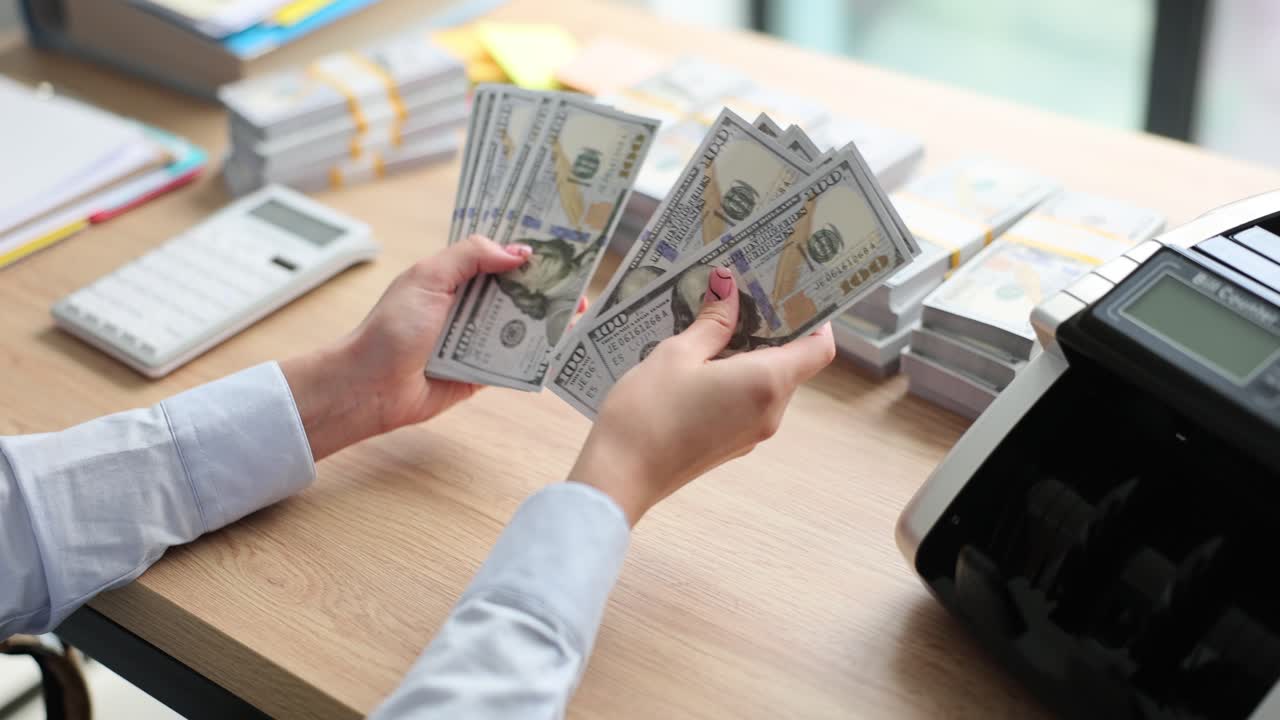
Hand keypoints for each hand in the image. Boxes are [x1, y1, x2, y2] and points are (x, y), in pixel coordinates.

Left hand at [282, 234, 582, 460]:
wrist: (372, 386)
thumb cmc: (391, 328)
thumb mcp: (428, 277)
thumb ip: (470, 257)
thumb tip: (518, 252)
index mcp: (457, 278)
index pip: (500, 258)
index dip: (528, 251)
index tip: (561, 246)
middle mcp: (470, 306)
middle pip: (518, 292)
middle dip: (549, 289)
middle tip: (581, 285)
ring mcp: (478, 339)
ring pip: (522, 326)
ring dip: (549, 322)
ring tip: (580, 315)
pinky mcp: (484, 372)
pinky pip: (516, 362)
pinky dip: (538, 357)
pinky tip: (563, 349)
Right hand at [569, 267, 835, 525]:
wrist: (621, 475)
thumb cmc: (649, 410)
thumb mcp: (678, 353)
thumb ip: (713, 321)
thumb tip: (730, 286)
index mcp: (766, 383)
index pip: (819, 348)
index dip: (814, 319)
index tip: (792, 294)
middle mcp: (770, 411)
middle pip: (792, 362)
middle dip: (772, 329)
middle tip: (743, 295)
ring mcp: (753, 433)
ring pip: (767, 383)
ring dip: (749, 353)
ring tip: (713, 324)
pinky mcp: (732, 445)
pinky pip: (747, 402)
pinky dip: (735, 377)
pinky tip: (700, 362)